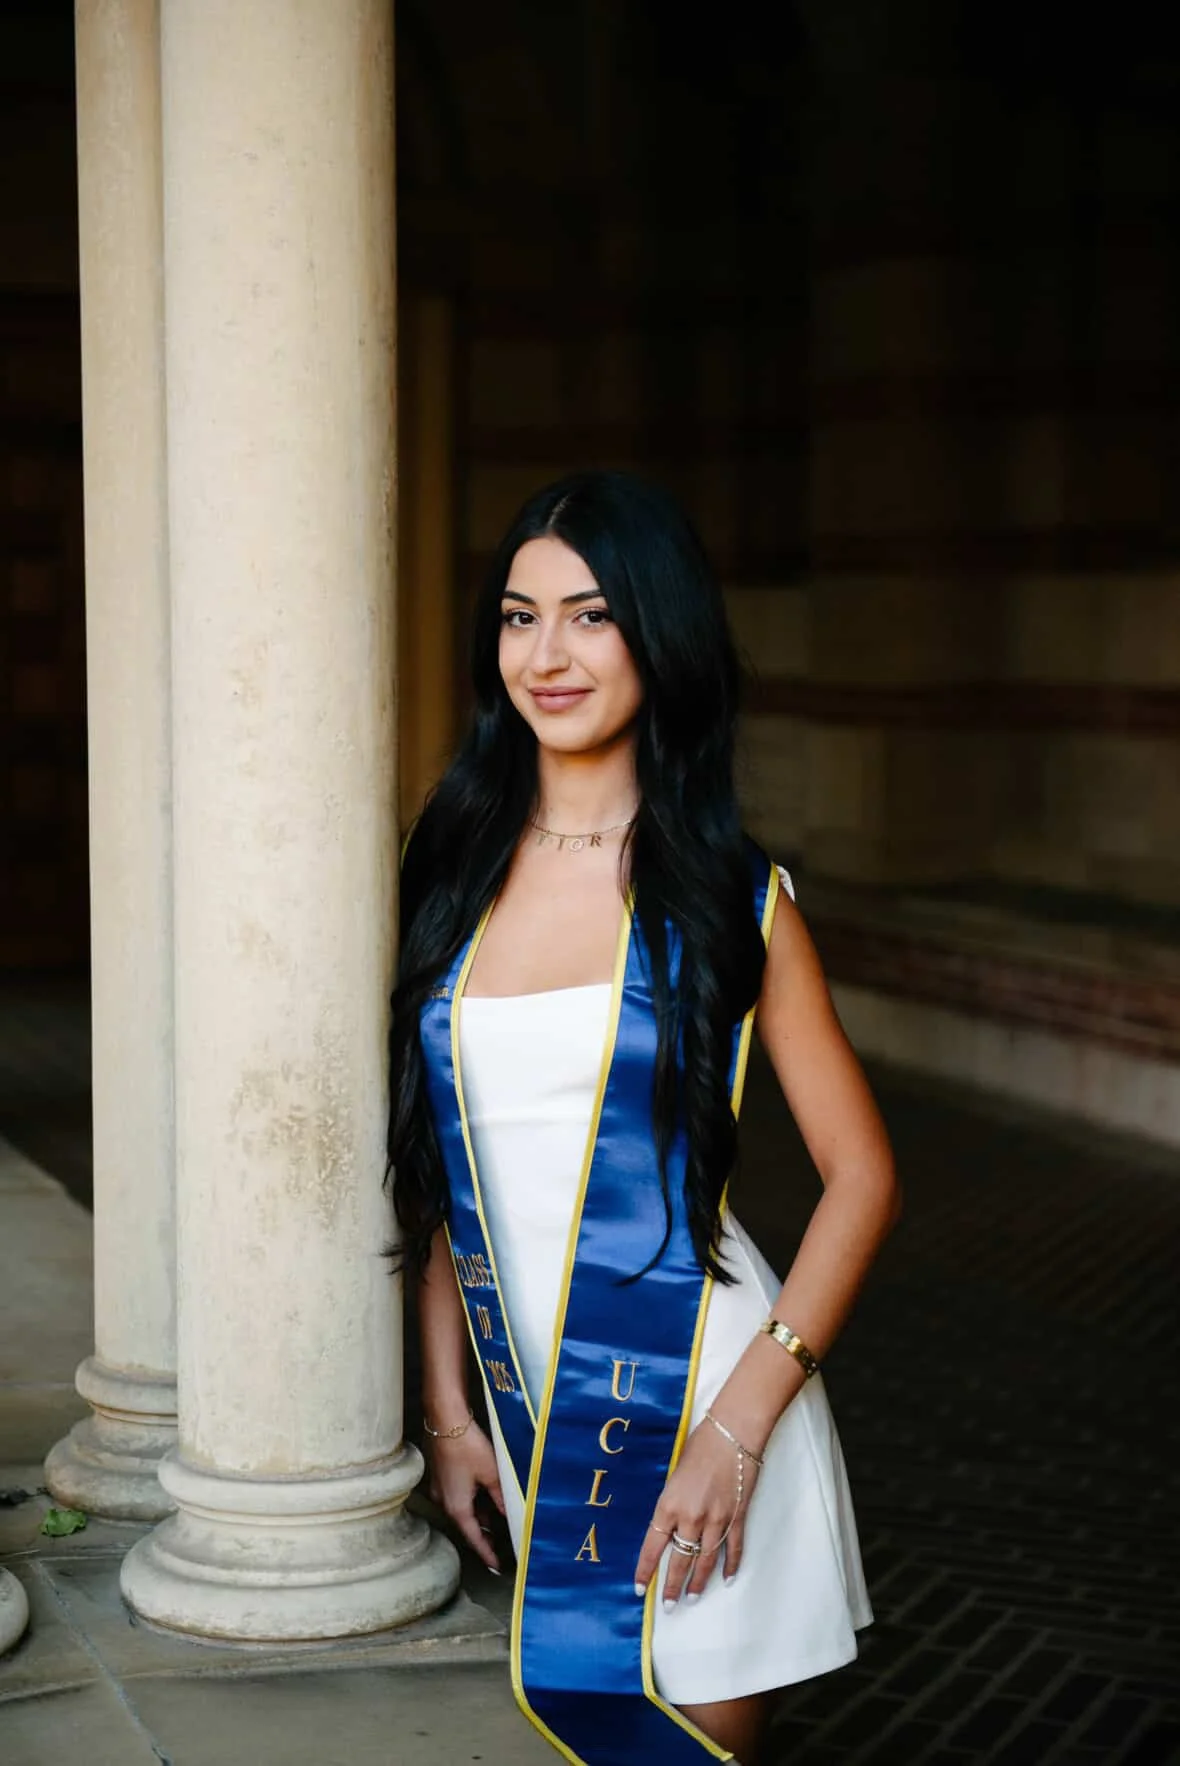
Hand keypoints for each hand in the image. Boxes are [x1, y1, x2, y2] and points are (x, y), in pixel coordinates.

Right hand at [427, 1420, 505, 1572]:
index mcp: (456, 1507)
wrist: (445, 1418)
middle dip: (483, 1534)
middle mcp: (443, 1501)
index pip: (474, 1538)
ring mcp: (439, 1488)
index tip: (496, 1566)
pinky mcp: (439, 1475)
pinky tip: (485, 1494)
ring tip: (498, 1518)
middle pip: (466, 1524)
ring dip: (478, 1514)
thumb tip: (509, 1514)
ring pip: (462, 1509)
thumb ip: (501, 1497)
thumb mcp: (492, 1473)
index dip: (486, 1552)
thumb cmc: (467, 1445)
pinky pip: (457, 1496)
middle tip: (501, 1543)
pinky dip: (471, 1500)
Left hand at [633, 1416, 756, 1607]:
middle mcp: (691, 1518)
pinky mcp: (737, 1517)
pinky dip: (731, 1565)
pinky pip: (733, 1548)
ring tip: (692, 1599)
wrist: (733, 1432)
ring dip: (699, 1582)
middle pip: (680, 1561)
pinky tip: (727, 1579)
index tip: (640, 1589)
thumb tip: (669, 1523)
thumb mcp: (674, 1473)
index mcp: (669, 1505)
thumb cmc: (700, 1445)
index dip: (646, 1570)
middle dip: (673, 1586)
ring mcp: (717, 1520)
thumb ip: (672, 1502)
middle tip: (669, 1606)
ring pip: (706, 1561)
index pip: (653, 1547)